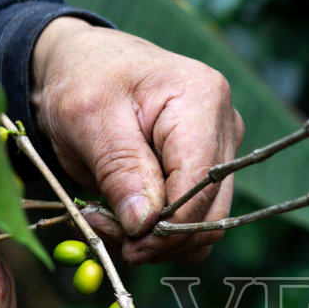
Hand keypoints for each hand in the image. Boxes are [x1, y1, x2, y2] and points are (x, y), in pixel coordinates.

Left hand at [30, 18, 242, 264]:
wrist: (85, 65)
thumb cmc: (84, 79)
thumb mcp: (88, 119)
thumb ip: (119, 170)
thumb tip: (144, 224)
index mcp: (201, 100)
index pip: (200, 184)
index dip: (166, 226)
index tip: (124, 243)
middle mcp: (223, 126)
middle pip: (210, 211)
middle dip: (158, 237)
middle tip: (104, 232)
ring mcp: (220, 150)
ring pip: (205, 223)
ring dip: (158, 240)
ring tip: (108, 224)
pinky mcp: (207, 171)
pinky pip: (194, 220)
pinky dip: (161, 234)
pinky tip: (124, 222)